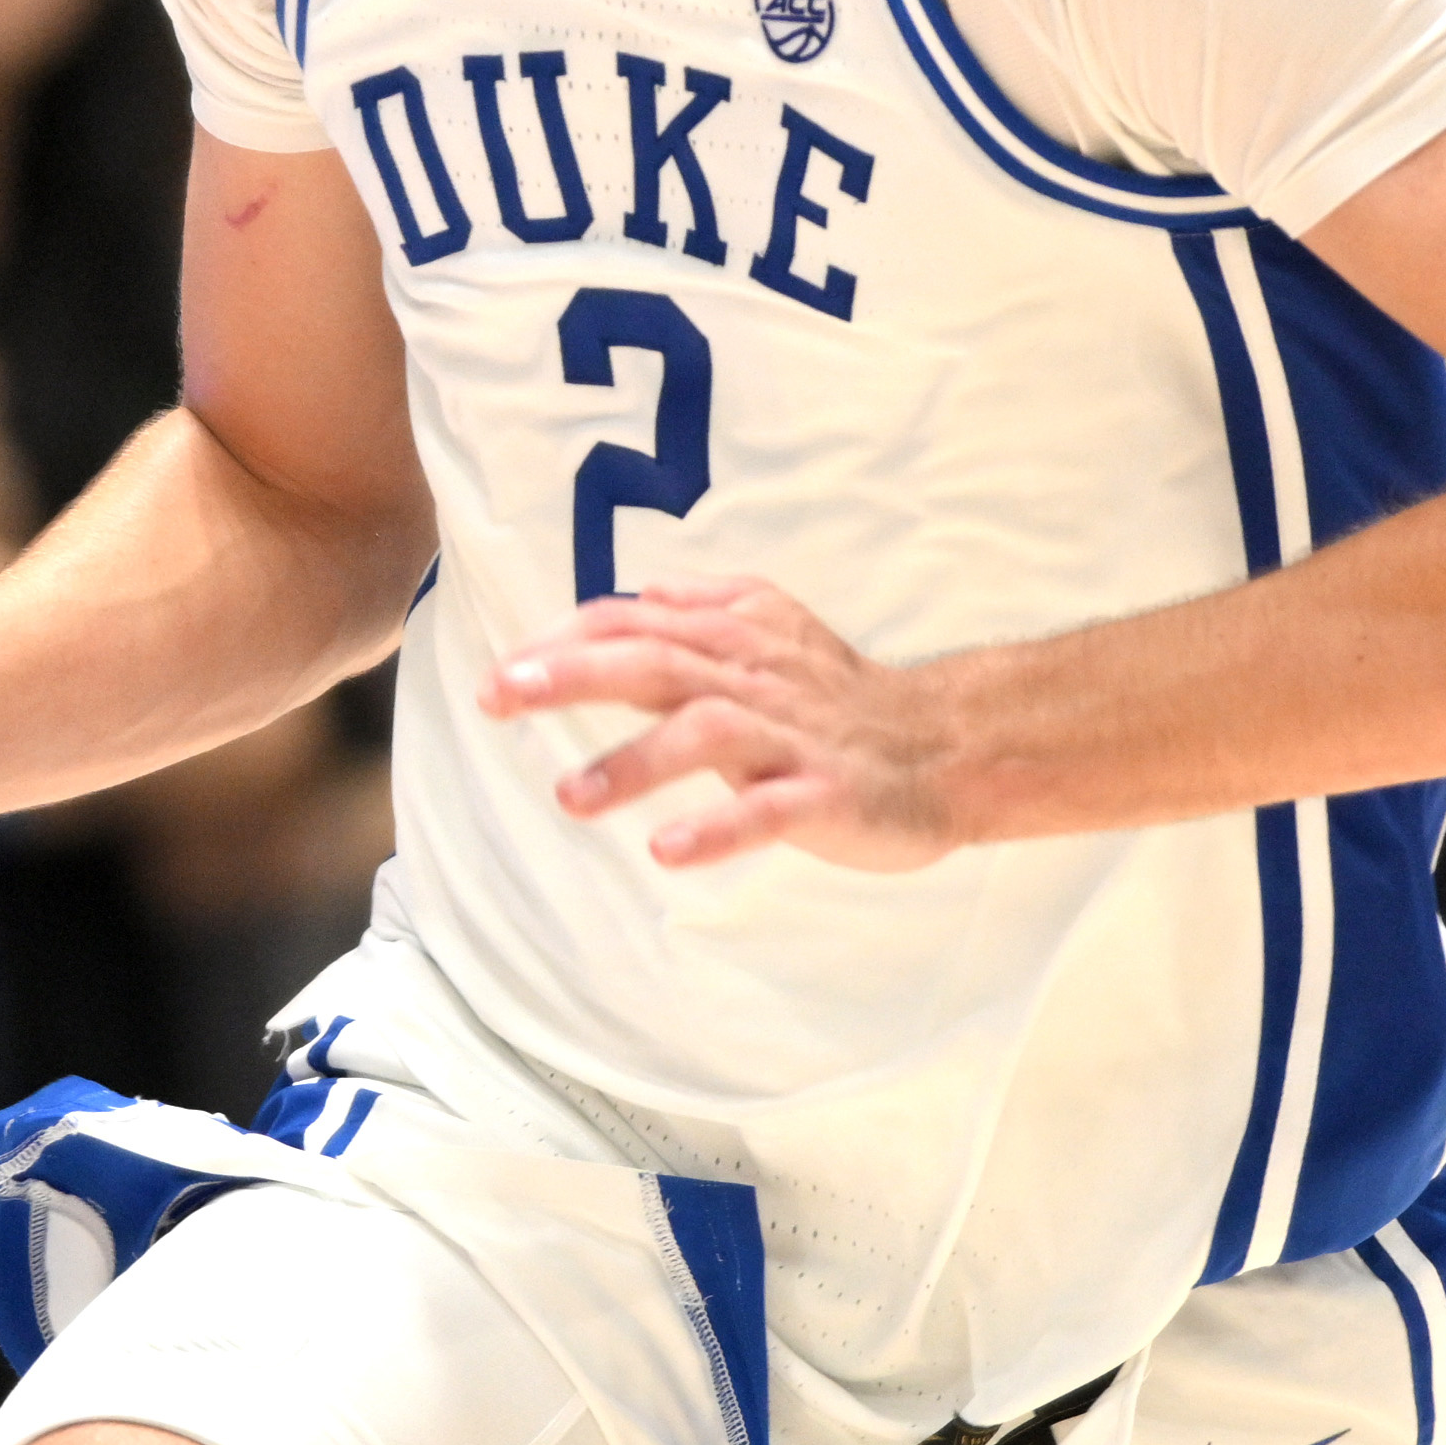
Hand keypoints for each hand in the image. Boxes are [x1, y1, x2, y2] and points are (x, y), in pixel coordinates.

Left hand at [480, 575, 963, 871]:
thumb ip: (701, 609)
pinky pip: (768, 811)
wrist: (947, 745)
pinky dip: (717, 828)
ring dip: (634, 763)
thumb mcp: (771, 633)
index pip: (633, 623)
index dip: (561, 642)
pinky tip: (667, 852)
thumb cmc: (841, 697)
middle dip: (570, 675)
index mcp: (732, 636)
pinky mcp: (826, 794)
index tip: (501, 671)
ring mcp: (790, 736)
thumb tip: (636, 592)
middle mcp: (752, 676)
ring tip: (569, 798)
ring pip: (706, 732)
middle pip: (654, 659)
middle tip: (498, 696)